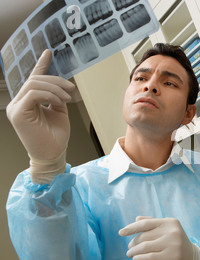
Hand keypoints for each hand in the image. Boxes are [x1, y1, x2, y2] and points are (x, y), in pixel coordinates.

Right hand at [6, 49, 74, 183]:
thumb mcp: (58, 111)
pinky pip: (33, 94)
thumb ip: (56, 97)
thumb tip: (61, 85)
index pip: (32, 80)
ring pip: (34, 85)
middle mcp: (18, 103)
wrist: (53, 154)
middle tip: (71, 89)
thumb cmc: (56, 137)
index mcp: (26, 102)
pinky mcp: (17, 113)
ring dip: (55, 88)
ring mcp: (15, 108)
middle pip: (35, 80)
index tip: (48, 52)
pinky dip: (49, 95)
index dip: (41, 65)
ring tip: (67, 98)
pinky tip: (59, 102)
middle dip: (56, 81)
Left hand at [119, 216, 199, 259]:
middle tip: (129, 248)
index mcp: (170, 222)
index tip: (120, 232)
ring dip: (134, 251)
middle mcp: (172, 231)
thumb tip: (137, 218)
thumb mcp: (167, 230)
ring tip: (129, 254)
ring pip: (145, 246)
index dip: (132, 228)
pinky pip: (150, 257)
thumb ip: (153, 223)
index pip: (146, 223)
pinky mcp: (172, 256)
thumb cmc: (176, 243)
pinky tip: (135, 259)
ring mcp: (173, 243)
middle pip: (144, 236)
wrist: (192, 259)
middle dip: (133, 242)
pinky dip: (140, 258)